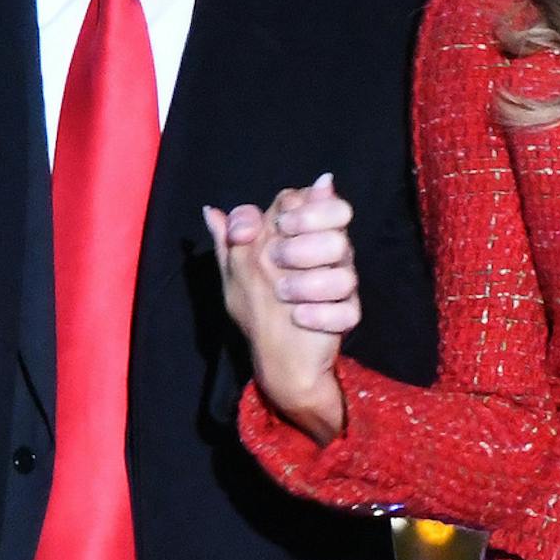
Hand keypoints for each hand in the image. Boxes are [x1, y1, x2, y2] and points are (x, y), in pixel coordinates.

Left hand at [207, 173, 355, 443]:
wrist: (276, 359)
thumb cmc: (258, 307)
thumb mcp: (234, 271)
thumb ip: (228, 239)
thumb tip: (211, 209)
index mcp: (304, 235)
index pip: (317, 199)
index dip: (302, 210)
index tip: (280, 227)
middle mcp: (328, 254)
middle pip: (337, 232)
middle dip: (303, 248)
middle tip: (278, 263)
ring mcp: (342, 285)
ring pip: (345, 271)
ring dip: (308, 285)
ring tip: (284, 296)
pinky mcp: (348, 315)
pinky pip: (347, 310)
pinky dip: (320, 315)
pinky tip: (299, 318)